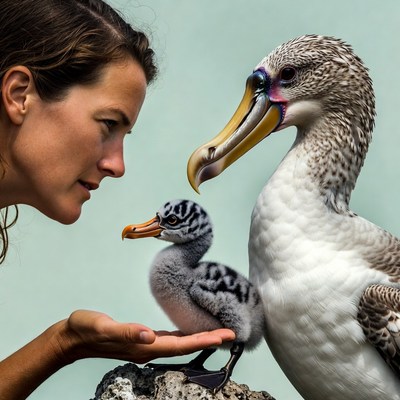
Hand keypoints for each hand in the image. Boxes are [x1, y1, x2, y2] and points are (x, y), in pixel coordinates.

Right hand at [58, 310, 235, 364]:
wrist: (72, 338)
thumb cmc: (86, 329)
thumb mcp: (103, 327)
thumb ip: (126, 331)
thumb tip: (149, 335)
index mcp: (143, 345)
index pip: (180, 345)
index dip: (203, 341)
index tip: (224, 337)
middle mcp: (148, 348)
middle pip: (185, 346)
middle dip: (209, 341)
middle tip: (231, 334)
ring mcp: (146, 345)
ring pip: (179, 343)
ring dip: (199, 339)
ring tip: (217, 333)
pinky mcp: (142, 339)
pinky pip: (170, 339)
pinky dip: (184, 335)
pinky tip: (188, 331)